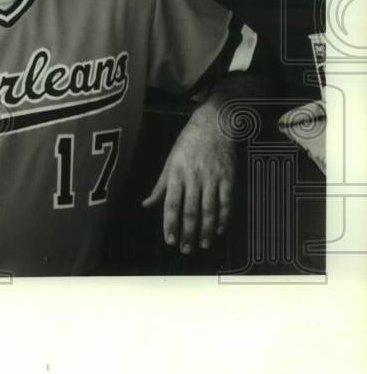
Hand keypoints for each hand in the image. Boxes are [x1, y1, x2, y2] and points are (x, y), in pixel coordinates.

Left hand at [142, 107, 235, 253]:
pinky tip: (219, 229)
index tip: (170, 241)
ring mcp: (212, 178)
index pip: (171, 204)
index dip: (170, 224)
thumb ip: (160, 185)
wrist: (213, 124)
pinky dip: (223, 217)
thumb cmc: (187, 143)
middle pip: (191, 211)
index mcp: (176, 174)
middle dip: (188, 232)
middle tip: (186, 250)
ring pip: (209, 210)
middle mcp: (193, 178)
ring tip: (203, 244)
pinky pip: (226, 201)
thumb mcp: (169, 161)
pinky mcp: (228, 177)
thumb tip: (146, 204)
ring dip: (206, 230)